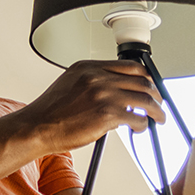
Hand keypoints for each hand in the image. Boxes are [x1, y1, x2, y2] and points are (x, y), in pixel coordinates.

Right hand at [9, 60, 164, 152]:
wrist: (36, 127)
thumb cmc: (50, 112)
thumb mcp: (70, 84)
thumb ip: (92, 82)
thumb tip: (115, 92)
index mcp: (88, 67)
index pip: (129, 65)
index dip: (145, 76)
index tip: (149, 85)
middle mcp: (97, 77)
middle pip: (141, 80)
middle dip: (155, 93)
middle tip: (158, 103)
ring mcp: (104, 95)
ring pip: (145, 99)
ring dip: (156, 110)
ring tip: (158, 117)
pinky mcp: (108, 115)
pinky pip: (137, 118)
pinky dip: (143, 125)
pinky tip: (139, 128)